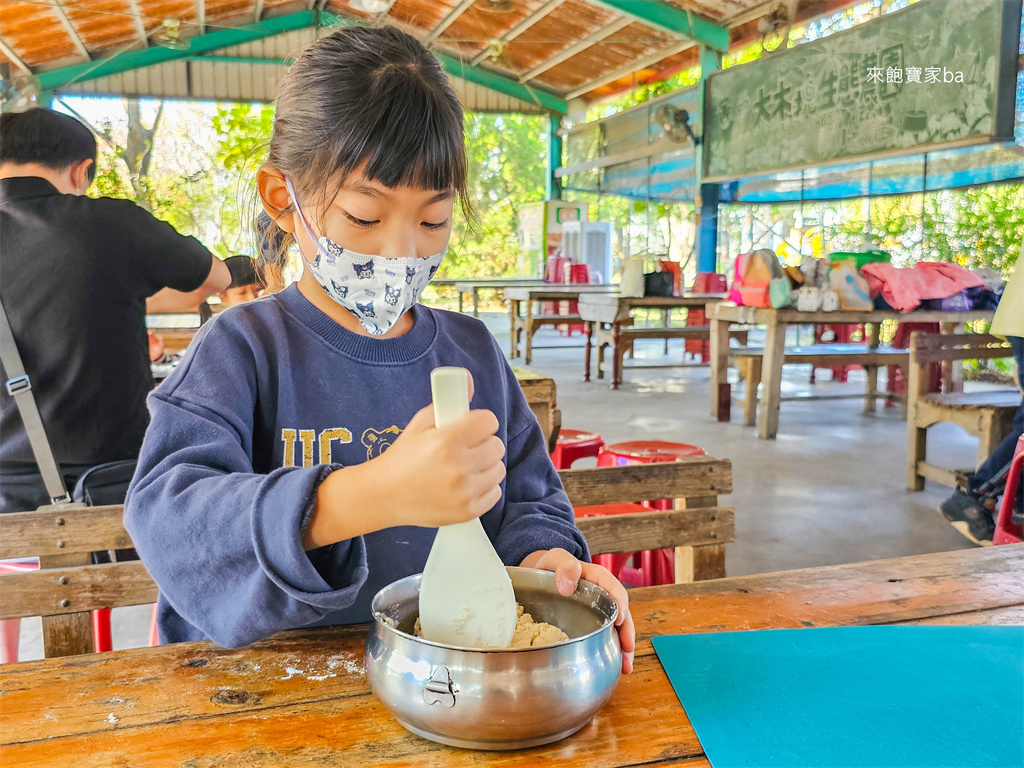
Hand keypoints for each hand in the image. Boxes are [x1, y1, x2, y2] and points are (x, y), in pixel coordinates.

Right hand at [371, 372, 505, 528]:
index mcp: (446, 441)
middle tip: (465, 448)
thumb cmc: (404, 456)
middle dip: (483, 443)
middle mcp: (457, 467)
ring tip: (465, 466)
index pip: (488, 421)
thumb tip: (468, 379)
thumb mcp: (421, 422)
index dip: (480, 422)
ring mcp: (463, 492)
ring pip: (498, 469)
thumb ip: (448, 400)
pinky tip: (465, 484)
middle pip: (496, 445)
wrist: (385, 495)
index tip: (471, 427)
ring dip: (485, 465)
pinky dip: (483, 487)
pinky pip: (494, 492)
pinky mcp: (467, 512)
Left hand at [520, 548, 634, 674]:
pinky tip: (612, 666)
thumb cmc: (551, 565)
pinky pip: (604, 637)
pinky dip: (609, 651)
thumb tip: (567, 588)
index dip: (620, 604)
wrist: (540, 576)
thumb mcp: (556, 559)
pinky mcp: (591, 625)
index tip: (619, 620)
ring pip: (616, 630)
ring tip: (625, 668)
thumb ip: (565, 566)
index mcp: (598, 578)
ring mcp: (598, 612)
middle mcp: (603, 597)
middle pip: (621, 614)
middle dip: (627, 633)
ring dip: (622, 648)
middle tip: (628, 650)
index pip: (615, 590)